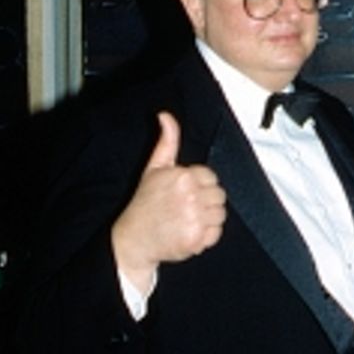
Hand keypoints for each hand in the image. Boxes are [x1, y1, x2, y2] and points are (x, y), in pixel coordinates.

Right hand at [111, 112, 226, 294]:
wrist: (133, 238)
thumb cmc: (145, 202)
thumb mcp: (154, 168)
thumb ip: (167, 141)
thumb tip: (165, 115)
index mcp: (183, 176)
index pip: (211, 177)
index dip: (199, 186)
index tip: (184, 193)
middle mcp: (190, 195)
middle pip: (219, 196)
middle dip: (205, 202)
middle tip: (184, 208)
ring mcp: (194, 218)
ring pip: (220, 214)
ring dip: (207, 219)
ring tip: (186, 220)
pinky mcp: (196, 238)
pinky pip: (216, 233)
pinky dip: (206, 236)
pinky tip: (188, 233)